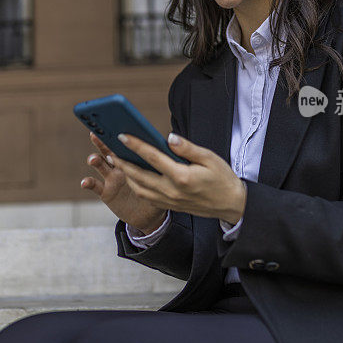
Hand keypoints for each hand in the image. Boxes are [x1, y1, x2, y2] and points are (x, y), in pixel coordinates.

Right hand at [81, 132, 167, 233]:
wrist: (152, 215)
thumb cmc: (160, 190)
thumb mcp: (166, 173)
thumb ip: (167, 157)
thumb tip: (171, 139)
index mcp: (134, 158)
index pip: (125, 142)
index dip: (119, 133)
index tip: (113, 123)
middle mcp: (120, 165)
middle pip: (108, 149)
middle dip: (101, 141)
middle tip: (95, 133)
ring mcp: (111, 178)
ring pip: (100, 165)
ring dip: (95, 160)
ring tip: (94, 159)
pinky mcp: (106, 192)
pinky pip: (95, 186)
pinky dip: (88, 182)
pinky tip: (85, 181)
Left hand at [112, 132, 245, 223]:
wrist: (231, 205)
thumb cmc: (222, 179)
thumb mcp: (209, 158)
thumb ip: (187, 148)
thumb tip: (169, 137)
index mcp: (182, 177)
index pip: (153, 158)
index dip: (135, 145)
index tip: (122, 135)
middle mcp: (172, 191)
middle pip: (139, 175)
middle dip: (122, 162)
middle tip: (110, 150)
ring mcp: (169, 201)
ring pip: (139, 188)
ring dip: (126, 175)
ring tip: (118, 161)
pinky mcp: (169, 206)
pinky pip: (146, 196)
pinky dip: (136, 185)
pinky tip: (133, 175)